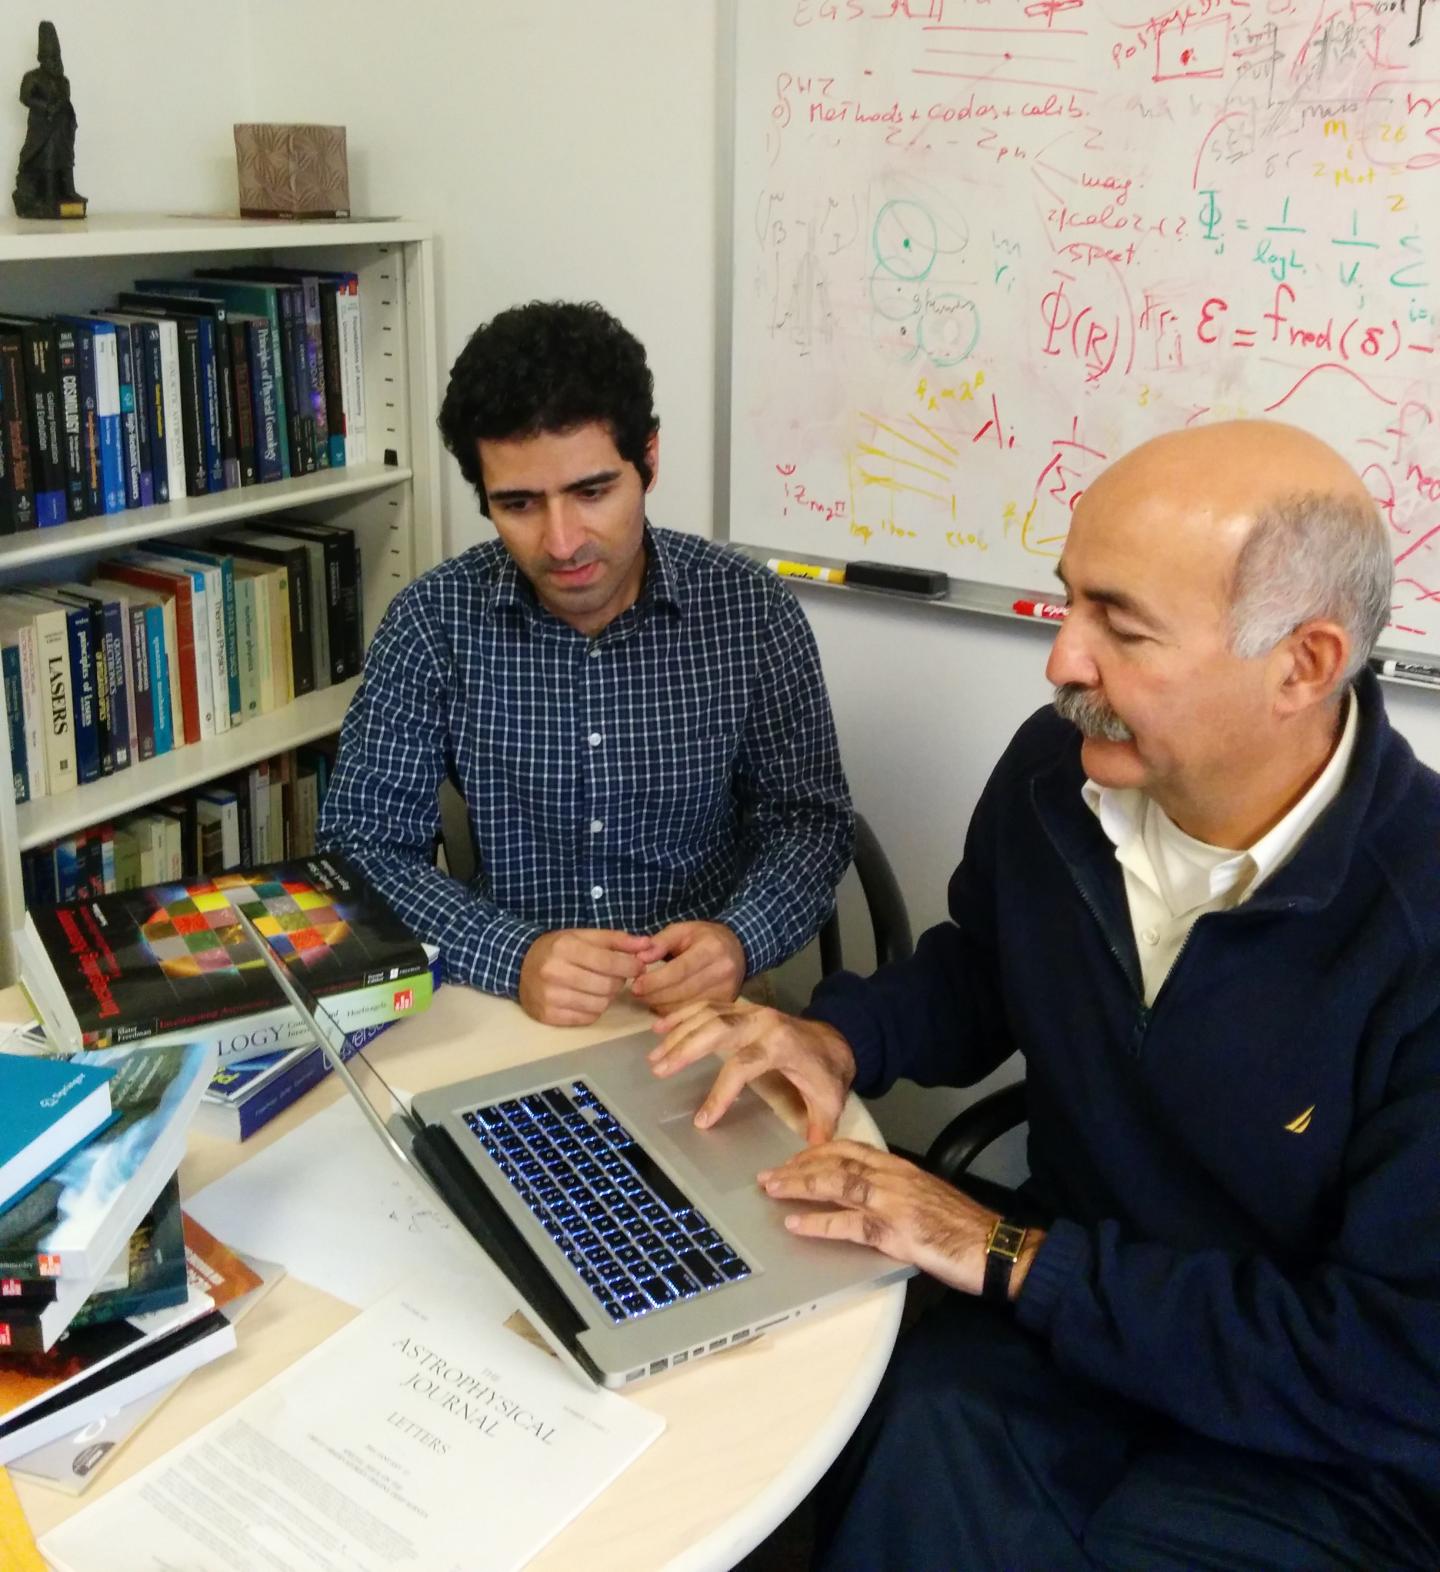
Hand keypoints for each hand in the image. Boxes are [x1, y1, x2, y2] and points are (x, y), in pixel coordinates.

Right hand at [518, 929, 653, 1026]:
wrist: (520, 965)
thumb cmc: (557, 948)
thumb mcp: (583, 936)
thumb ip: (616, 939)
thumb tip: (647, 944)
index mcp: (565, 948)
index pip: (609, 962)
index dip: (631, 966)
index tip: (639, 966)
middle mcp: (554, 972)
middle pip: (607, 986)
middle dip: (619, 982)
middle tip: (616, 976)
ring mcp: (549, 997)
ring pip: (599, 1005)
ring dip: (607, 997)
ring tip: (600, 987)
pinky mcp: (548, 1016)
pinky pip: (586, 1019)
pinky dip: (593, 1010)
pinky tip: (587, 998)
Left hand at [629, 921, 745, 1011]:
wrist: (737, 949)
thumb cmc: (705, 939)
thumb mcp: (683, 930)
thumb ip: (660, 942)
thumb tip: (640, 958)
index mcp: (711, 949)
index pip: (680, 970)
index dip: (656, 981)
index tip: (636, 985)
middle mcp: (722, 971)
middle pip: (682, 991)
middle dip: (655, 995)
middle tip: (636, 993)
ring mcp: (726, 990)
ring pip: (687, 1006)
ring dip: (661, 1006)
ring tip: (647, 998)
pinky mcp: (725, 1004)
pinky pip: (694, 1014)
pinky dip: (674, 1013)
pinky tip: (662, 1005)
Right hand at [648, 998, 855, 1143]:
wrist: (838, 1038)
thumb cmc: (828, 1071)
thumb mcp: (829, 1101)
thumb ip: (819, 1128)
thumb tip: (810, 1155)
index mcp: (782, 1045)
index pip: (743, 1065)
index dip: (722, 1092)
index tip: (702, 1120)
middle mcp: (763, 1022)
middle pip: (717, 1029)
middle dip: (686, 1048)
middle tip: (659, 1070)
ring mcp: (751, 1012)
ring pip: (709, 1014)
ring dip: (678, 1032)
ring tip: (654, 1055)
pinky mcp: (743, 1009)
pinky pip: (709, 1006)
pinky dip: (683, 1014)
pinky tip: (660, 1026)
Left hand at [758, 1141, 1043, 1297]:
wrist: (995, 1246)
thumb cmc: (964, 1227)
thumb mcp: (927, 1197)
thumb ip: (898, 1191)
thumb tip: (869, 1198)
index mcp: (901, 1168)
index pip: (850, 1149)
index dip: (817, 1151)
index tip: (795, 1157)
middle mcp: (893, 1177)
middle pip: (836, 1161)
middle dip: (799, 1165)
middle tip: (770, 1173)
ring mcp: (893, 1202)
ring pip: (836, 1184)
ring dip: (799, 1185)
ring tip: (772, 1189)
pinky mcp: (895, 1231)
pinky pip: (848, 1223)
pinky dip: (818, 1223)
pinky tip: (795, 1225)